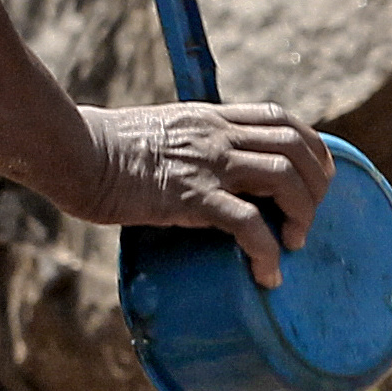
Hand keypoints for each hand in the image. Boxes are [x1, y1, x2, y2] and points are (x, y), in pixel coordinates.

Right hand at [74, 102, 331, 286]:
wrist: (75, 152)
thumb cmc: (106, 147)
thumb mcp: (162, 130)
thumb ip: (193, 142)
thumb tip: (207, 168)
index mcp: (212, 118)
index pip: (281, 118)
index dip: (311, 148)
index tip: (316, 177)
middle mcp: (218, 136)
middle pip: (296, 147)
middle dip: (317, 185)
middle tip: (307, 219)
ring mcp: (207, 164)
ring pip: (284, 178)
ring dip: (302, 215)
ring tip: (293, 244)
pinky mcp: (192, 197)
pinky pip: (249, 223)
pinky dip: (268, 250)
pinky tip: (267, 273)